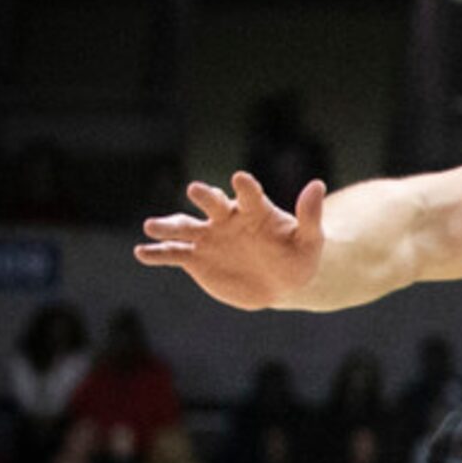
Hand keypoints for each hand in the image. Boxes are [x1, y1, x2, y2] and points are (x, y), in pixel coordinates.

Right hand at [135, 170, 325, 310]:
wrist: (280, 283)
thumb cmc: (297, 257)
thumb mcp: (309, 240)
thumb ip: (309, 216)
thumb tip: (318, 185)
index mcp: (253, 210)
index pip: (249, 194)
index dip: (245, 187)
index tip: (241, 179)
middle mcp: (225, 218)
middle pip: (211, 203)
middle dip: (203, 197)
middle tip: (195, 190)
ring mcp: (208, 237)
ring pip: (184, 227)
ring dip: (168, 225)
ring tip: (152, 226)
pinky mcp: (196, 258)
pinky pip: (173, 254)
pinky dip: (157, 253)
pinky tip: (142, 253)